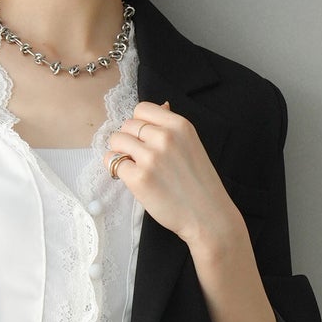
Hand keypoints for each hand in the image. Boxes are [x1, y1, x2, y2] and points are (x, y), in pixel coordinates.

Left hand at [105, 100, 247, 252]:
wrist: (208, 216)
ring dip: (119, 153)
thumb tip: (162, 104)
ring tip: (132, 166)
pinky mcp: (138, 178)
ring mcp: (150, 157)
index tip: (143, 138)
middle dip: (128, 139)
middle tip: (138, 157)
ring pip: (116, 141)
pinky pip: (114, 163)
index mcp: (179, 125)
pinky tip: (130, 178)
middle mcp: (164, 137)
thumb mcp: (192, 144)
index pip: (142, 108)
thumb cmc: (200, 184)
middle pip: (127, 124)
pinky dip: (117, 171)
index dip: (138, 123)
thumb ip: (172, 127)